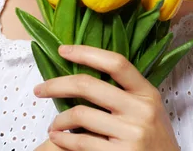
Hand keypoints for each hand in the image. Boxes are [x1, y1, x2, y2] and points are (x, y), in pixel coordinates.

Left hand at [33, 44, 179, 150]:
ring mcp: (131, 134)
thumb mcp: (149, 110)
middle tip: (40, 89)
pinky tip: (58, 137)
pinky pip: (81, 141)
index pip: (116, 63)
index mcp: (147, 93)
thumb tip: (86, 75)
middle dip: (57, 85)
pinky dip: (63, 138)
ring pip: (80, 114)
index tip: (63, 50)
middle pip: (89, 85)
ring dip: (58, 120)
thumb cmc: (152, 140)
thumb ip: (126, 93)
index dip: (87, 52)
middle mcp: (141, 110)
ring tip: (54, 125)